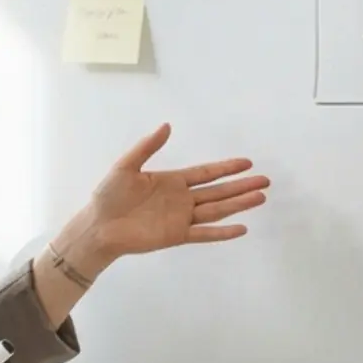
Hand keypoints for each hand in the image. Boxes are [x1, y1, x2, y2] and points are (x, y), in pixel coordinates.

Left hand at [75, 123, 270, 264]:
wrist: (97, 227)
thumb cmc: (107, 196)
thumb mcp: (125, 166)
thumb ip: (147, 147)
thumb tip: (166, 126)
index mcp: (172, 181)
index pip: (206, 173)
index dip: (226, 168)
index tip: (247, 163)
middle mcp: (181, 199)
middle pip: (218, 191)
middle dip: (241, 185)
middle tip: (265, 180)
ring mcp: (181, 218)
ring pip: (216, 210)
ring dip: (238, 204)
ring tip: (260, 197)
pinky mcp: (176, 236)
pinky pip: (203, 234)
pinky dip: (222, 232)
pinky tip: (241, 228)